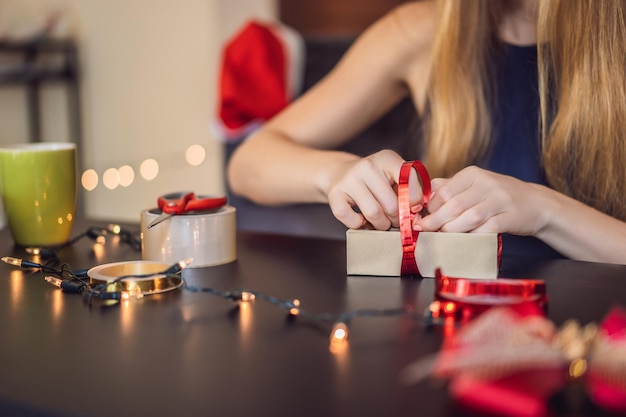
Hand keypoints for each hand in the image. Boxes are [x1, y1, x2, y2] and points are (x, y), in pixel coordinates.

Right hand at [325, 150, 425, 229]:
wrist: (340, 173)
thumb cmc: (374, 180)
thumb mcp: (393, 175)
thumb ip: (409, 189)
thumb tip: (416, 212)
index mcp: (386, 158)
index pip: (408, 180)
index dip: (414, 200)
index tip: (412, 209)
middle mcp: (367, 166)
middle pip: (391, 203)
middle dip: (397, 218)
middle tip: (396, 220)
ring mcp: (349, 180)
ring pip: (373, 213)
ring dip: (381, 224)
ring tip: (382, 223)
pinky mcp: (335, 195)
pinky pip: (352, 220)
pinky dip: (360, 225)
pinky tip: (362, 220)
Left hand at [416, 166, 546, 235]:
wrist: (535, 203)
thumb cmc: (498, 197)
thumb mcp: (474, 185)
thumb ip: (450, 187)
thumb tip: (426, 195)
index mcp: (473, 174)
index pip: (444, 191)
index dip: (431, 207)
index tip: (423, 218)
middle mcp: (486, 183)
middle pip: (453, 205)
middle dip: (435, 221)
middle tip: (425, 231)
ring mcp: (500, 200)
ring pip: (468, 218)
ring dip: (451, 230)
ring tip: (441, 237)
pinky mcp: (510, 217)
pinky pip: (486, 229)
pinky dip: (472, 236)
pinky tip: (464, 240)